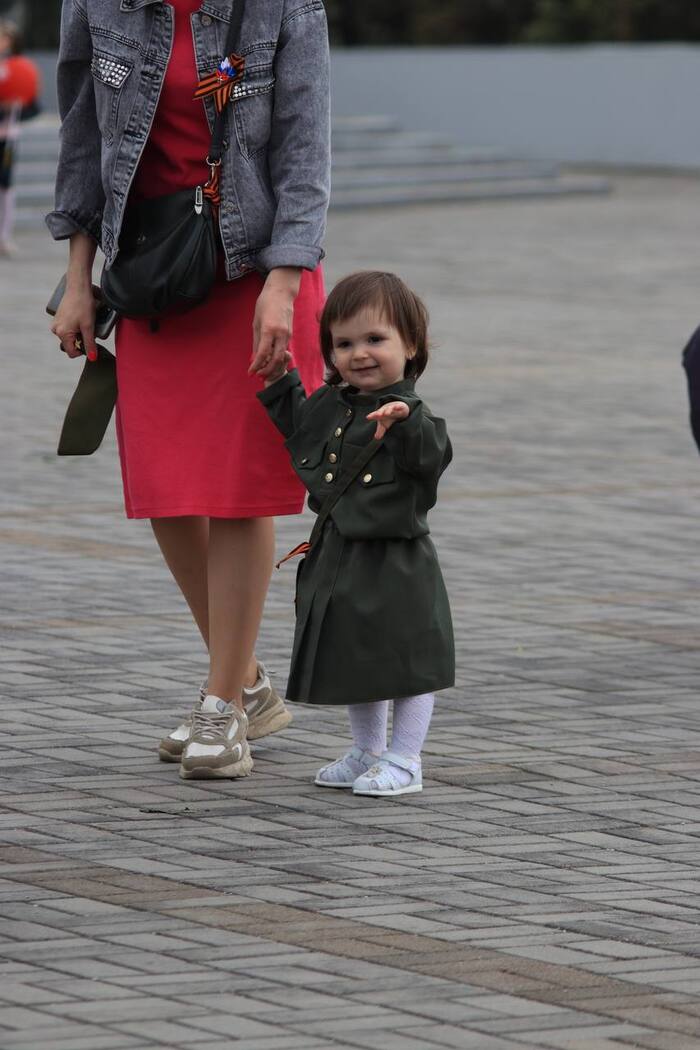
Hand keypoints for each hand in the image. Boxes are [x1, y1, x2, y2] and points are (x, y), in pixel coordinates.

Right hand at [51, 233, 98, 360]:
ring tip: (85, 322)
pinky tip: (80, 318)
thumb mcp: (89, 326)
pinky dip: (75, 327)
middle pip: (70, 345)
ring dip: (78, 334)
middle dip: (80, 341)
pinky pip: (67, 329)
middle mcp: (55, 330)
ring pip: (69, 337)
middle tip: (88, 329)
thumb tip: (92, 358)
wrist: (78, 287)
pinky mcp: (58, 318)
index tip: (91, 342)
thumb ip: (90, 343)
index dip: (83, 351)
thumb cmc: (83, 305)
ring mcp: (56, 323)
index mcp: (62, 333)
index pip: (72, 352)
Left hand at [249, 267, 301, 379]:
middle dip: (267, 371)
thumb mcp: (256, 322)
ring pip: (281, 357)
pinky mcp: (290, 334)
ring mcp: (288, 335)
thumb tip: (253, 358)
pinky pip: (284, 350)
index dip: (256, 365)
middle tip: (258, 376)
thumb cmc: (265, 304)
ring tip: (263, 371)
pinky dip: (277, 358)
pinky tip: (269, 361)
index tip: (250, 373)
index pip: (262, 353)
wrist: (282, 292)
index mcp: (269, 330)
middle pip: (276, 360)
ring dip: (273, 367)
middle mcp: (281, 334)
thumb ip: (256, 342)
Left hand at [366, 400, 409, 438]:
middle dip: (380, 413)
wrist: (397, 407)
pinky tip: (397, 407)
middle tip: (378, 415)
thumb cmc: (388, 418)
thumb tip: (377, 438)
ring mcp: (392, 408)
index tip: (368, 417)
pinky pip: (399, 406)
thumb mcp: (384, 425)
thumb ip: (380, 431)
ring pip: (390, 409)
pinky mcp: (399, 407)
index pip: (375, 415)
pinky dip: (398, 407)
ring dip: (388, 411)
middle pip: (382, 411)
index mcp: (380, 414)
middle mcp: (385, 410)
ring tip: (387, 414)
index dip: (372, 416)